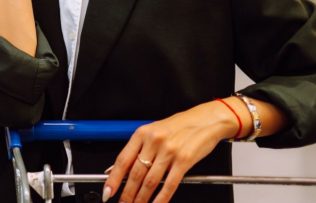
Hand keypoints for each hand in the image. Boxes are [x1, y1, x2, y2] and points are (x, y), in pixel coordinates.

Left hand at [103, 101, 239, 202]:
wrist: (207, 119)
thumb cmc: (180, 126)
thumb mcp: (154, 132)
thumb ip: (139, 149)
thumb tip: (121, 169)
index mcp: (143, 134)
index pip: (122, 160)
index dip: (113, 179)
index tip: (108, 192)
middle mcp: (154, 141)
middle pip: (135, 173)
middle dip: (127, 193)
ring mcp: (169, 151)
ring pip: (151, 181)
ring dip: (142, 198)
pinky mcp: (185, 160)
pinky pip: (170, 184)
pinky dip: (161, 198)